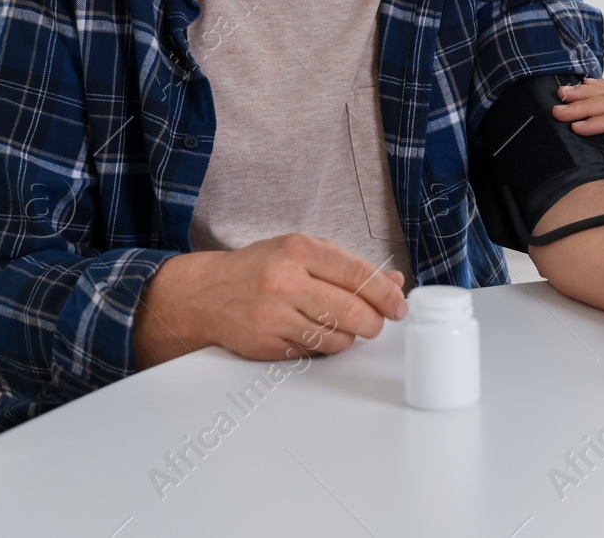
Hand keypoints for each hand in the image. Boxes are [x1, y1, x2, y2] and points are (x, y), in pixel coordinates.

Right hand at [134, 233, 407, 367]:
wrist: (205, 295)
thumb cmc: (259, 269)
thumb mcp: (302, 252)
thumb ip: (348, 265)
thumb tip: (394, 282)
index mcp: (298, 251)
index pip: (357, 274)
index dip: (385, 294)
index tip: (398, 305)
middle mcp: (285, 282)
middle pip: (351, 312)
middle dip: (373, 323)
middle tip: (376, 323)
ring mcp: (274, 316)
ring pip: (335, 338)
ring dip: (348, 337)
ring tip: (342, 326)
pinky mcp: (266, 345)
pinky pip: (312, 353)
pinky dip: (322, 347)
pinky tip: (314, 333)